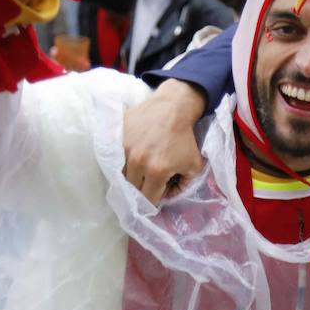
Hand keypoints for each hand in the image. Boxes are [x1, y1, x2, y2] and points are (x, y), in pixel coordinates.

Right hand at [123, 79, 206, 204]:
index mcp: (156, 171)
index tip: (157, 196)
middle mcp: (136, 162)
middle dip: (141, 190)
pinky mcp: (116, 137)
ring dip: (131, 176)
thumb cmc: (185, 138)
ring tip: (141, 171)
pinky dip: (123, 161)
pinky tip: (133, 157)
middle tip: (149, 184)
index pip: (147, 199)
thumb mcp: (194, 165)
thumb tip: (168, 195)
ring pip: (121, 174)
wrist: (172, 108)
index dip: (153, 201)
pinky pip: (116, 157)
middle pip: (132, 189)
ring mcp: (123, 148)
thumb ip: (183, 186)